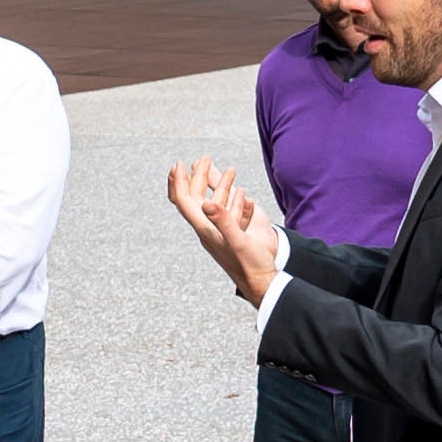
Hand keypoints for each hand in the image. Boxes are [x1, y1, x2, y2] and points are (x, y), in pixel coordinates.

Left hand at [163, 160, 282, 306]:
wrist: (263, 283)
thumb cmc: (251, 265)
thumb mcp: (238, 240)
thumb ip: (224, 221)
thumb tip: (207, 202)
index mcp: (206, 229)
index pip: (185, 201)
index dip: (179, 182)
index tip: (179, 164)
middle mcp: (210, 229)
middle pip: (198, 199)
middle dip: (199, 177)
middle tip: (203, 158)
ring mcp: (221, 232)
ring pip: (216, 204)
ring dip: (220, 186)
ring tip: (230, 170)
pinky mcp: (234, 236)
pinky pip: (231, 214)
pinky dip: (234, 200)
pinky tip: (242, 193)